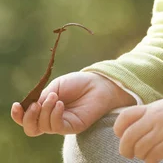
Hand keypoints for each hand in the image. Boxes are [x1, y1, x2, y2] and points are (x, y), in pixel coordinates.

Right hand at [10, 71, 134, 136]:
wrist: (98, 83)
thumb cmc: (78, 83)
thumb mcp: (56, 87)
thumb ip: (42, 98)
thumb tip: (31, 107)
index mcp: (45, 108)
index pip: (27, 118)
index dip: (18, 115)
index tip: (16, 105)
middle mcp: (51, 118)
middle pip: (31, 128)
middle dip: (28, 118)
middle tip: (35, 105)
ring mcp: (61, 124)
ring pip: (42, 127)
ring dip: (45, 111)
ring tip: (55, 97)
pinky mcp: (72, 127)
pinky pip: (57, 127)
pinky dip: (54, 115)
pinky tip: (60, 104)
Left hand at [114, 92, 162, 161]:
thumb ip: (149, 116)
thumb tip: (133, 130)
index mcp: (151, 108)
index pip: (124, 118)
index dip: (118, 129)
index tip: (122, 135)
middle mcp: (154, 119)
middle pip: (128, 138)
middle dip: (126, 149)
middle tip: (130, 152)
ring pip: (140, 150)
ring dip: (141, 155)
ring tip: (148, 152)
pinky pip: (154, 157)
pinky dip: (151, 159)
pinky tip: (157, 155)